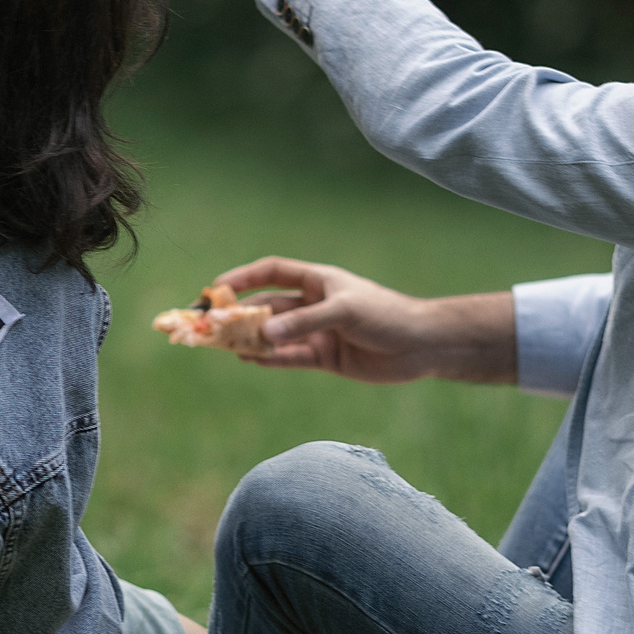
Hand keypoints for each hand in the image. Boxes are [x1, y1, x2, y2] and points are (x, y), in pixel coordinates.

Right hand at [211, 257, 515, 385]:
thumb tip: (261, 334)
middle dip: (240, 315)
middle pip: (268, 307)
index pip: (271, 273)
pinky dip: (270, 359)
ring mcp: (317, 331)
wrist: (422, 346)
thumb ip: (303, 324)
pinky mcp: (325, 357)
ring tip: (222, 346)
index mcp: (318, 280)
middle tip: (210, 325)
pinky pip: (290, 357)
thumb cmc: (387, 315)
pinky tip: (250, 360)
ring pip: (275, 334)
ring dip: (251, 339)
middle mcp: (314, 304)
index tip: (216, 289)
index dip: (243, 278)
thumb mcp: (344, 312)